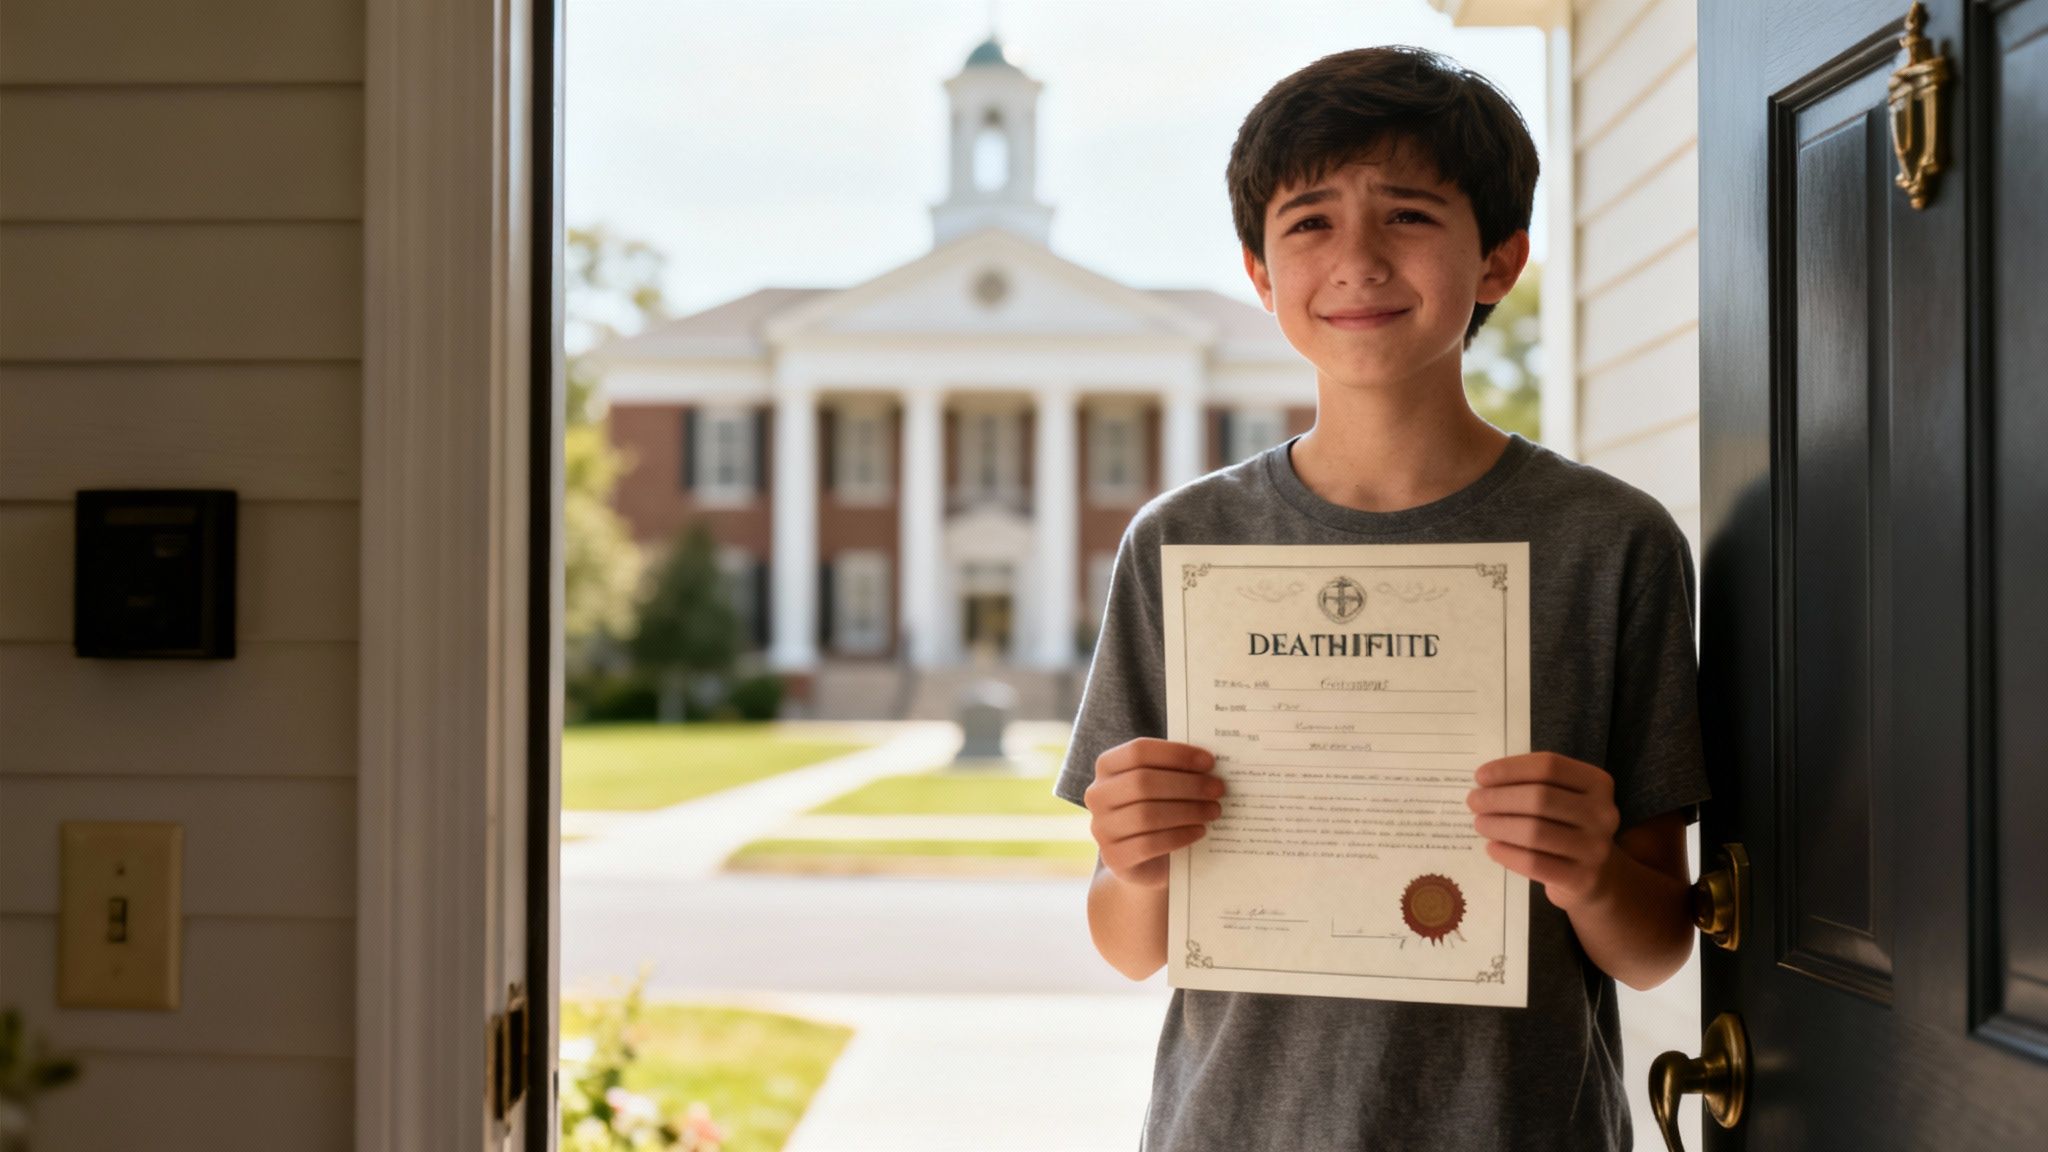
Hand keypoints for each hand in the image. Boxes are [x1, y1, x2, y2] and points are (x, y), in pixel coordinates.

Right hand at [1082, 738, 1224, 889]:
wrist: (1146, 860)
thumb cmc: (1158, 811)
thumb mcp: (1163, 786)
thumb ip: (1176, 770)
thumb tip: (1209, 763)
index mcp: (1107, 767)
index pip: (1138, 751)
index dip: (1176, 754)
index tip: (1209, 761)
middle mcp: (1097, 795)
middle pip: (1143, 782)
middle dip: (1187, 784)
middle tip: (1218, 789)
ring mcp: (1101, 828)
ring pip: (1146, 814)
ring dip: (1187, 811)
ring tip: (1213, 810)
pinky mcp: (1114, 858)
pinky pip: (1149, 844)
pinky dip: (1179, 836)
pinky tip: (1199, 831)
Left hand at [1465, 752, 1621, 910]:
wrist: (1596, 875)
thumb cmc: (1567, 826)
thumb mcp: (1561, 798)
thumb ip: (1531, 784)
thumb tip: (1485, 782)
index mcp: (1598, 783)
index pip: (1549, 767)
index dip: (1510, 769)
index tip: (1480, 776)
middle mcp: (1603, 813)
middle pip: (1540, 798)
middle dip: (1499, 798)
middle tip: (1473, 801)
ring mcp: (1596, 847)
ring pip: (1535, 832)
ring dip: (1499, 825)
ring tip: (1479, 823)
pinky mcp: (1582, 878)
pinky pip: (1535, 863)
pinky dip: (1507, 854)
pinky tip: (1492, 848)